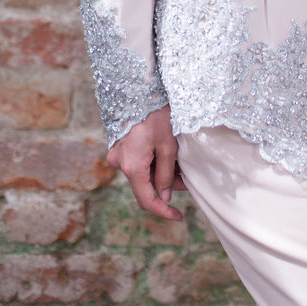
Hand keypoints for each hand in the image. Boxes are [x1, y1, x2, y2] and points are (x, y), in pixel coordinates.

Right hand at [105, 105, 185, 220]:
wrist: (139, 88)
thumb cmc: (156, 114)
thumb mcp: (168, 146)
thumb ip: (165, 175)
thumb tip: (164, 197)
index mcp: (132, 166)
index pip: (147, 200)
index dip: (163, 211)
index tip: (178, 217)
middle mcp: (119, 163)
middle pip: (145, 185)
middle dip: (167, 186)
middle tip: (188, 179)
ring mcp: (117, 154)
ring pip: (142, 173)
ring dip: (161, 173)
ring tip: (181, 164)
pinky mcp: (120, 146)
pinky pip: (137, 162)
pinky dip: (152, 163)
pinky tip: (168, 156)